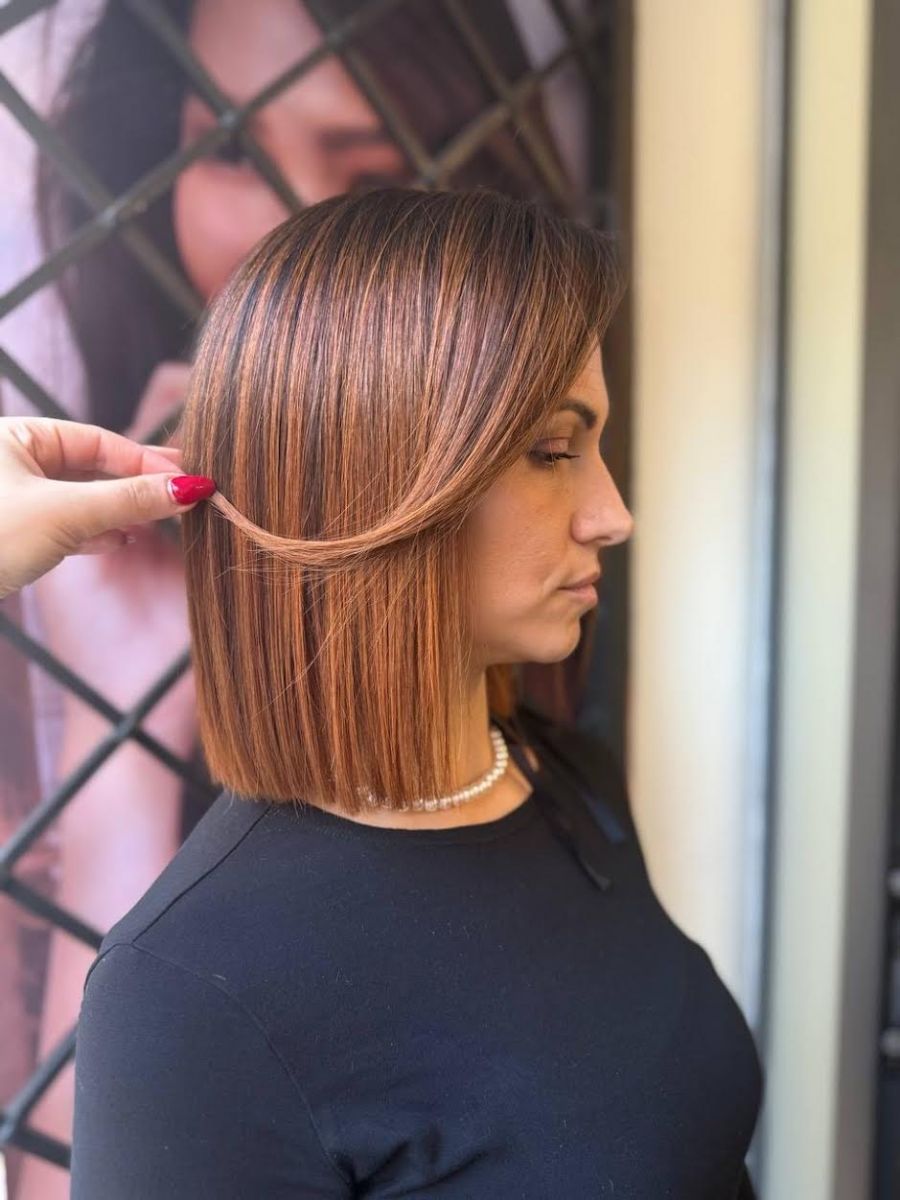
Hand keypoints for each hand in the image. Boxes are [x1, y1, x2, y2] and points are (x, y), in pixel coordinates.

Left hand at [0, 413, 214, 598]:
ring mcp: (11, 497)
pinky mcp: (10, 531)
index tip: (187, 480)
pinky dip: (93, 532)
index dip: (146, 461)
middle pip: (92, 468)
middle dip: (134, 487)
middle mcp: (13, 459)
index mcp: (19, 435)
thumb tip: (188, 487)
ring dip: (117, 513)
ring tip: (151, 525)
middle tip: (179, 499)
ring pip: (79, 498)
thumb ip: (129, 499)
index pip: (99, 441)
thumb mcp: (65, 514)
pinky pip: (63, 523)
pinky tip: (117, 542)